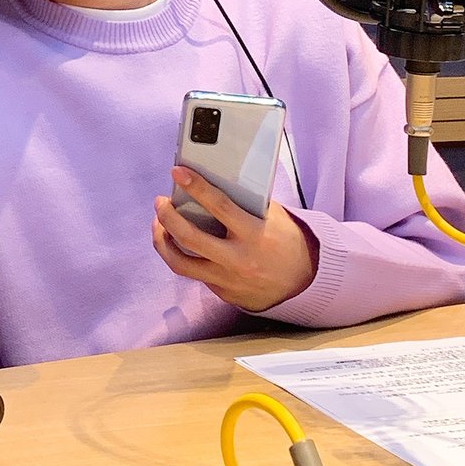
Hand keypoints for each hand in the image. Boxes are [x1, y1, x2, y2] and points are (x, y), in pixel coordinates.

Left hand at [152, 168, 318, 312]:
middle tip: (160, 202)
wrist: (305, 282)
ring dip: (162, 241)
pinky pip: (195, 275)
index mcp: (254, 234)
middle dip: (167, 217)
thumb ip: (245, 203)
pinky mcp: (223, 293)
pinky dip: (184, 256)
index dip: (195, 186)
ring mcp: (228, 280)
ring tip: (159, 225)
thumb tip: (213, 183)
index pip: (218, 205)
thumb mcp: (273, 216)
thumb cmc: (287, 240)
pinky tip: (179, 244)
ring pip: (181, 264)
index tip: (177, 172)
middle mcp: (238, 259)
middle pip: (189, 238)